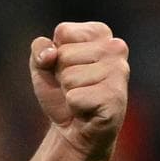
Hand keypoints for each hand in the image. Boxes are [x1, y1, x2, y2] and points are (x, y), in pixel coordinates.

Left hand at [30, 21, 129, 160]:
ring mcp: (120, 72)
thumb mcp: (42, 65)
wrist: (73, 129)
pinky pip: (76, 97)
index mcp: (101, 33)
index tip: (67, 67)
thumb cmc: (60, 92)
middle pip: (64, 54)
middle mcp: (116, 48)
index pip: (64, 32)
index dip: (55, 53)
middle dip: (61, 74)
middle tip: (74, 87)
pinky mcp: (116, 97)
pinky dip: (74, 106)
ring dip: (68, 91)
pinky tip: (87, 110)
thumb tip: (50, 54)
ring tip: (82, 97)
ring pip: (69, 76)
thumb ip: (39, 48)